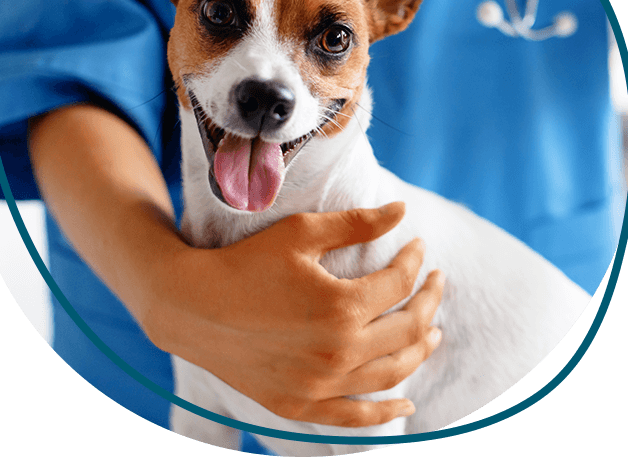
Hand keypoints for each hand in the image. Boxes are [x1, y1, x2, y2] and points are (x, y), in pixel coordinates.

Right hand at [29, 106, 444, 428]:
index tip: (416, 244)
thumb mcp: (301, 233)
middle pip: (407, 328)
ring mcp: (321, 384)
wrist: (191, 306)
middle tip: (436, 282)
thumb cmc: (245, 262)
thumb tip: (401, 210)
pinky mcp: (301, 404)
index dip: (414, 260)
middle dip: (429, 300)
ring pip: (393, 373)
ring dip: (421, 350)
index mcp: (341, 306)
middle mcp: (339, 351)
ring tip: (433, 331)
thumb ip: (356, 223)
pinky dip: (386, 413)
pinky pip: (356, 418)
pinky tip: (407, 403)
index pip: (399, 283)